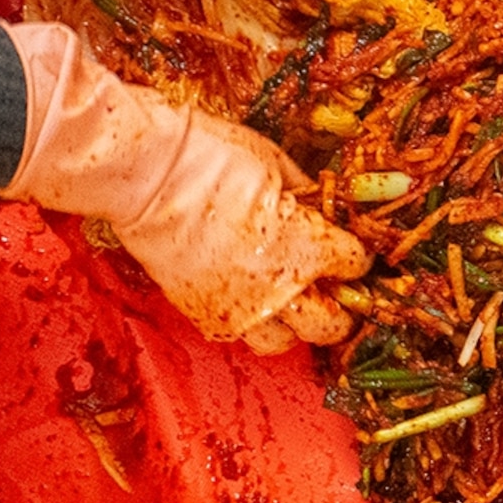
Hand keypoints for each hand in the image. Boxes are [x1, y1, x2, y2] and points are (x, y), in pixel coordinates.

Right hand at [1, 21, 366, 347]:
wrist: (147, 175)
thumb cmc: (212, 158)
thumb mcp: (276, 163)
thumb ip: (306, 194)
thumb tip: (321, 205)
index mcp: (307, 248)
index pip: (352, 264)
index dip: (354, 254)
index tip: (348, 248)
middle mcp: (280, 290)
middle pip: (330, 324)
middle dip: (339, 308)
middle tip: (333, 290)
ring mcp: (240, 308)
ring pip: (284, 343)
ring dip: (294, 326)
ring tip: (289, 302)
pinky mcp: (203, 313)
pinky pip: (238, 335)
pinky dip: (249, 322)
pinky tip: (248, 298)